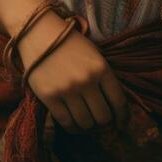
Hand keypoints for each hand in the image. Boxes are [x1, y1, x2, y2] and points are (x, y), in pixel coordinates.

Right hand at [15, 10, 129, 133]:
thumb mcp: (94, 54)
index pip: (119, 101)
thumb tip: (113, 108)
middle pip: (103, 117)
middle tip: (101, 122)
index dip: (122, 117)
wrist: (39, 33)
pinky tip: (74, 124)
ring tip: (87, 122)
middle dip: (105, 123)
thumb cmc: (69, 44)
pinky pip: (66, 122)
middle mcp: (86, 80)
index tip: (121, 124)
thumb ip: (104, 78)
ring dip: (88, 126)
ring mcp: (67, 90)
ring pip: (85, 123)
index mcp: (101, 68)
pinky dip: (72, 127)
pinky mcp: (50, 97)